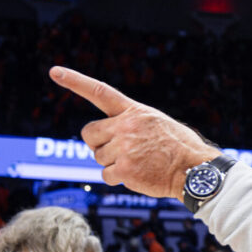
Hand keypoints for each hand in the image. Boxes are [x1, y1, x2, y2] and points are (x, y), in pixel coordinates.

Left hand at [48, 66, 218, 197]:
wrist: (196, 170)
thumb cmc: (181, 149)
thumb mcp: (158, 123)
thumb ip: (133, 123)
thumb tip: (111, 137)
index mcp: (134, 112)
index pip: (100, 92)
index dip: (75, 81)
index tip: (55, 72)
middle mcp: (125, 127)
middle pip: (89, 133)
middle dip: (97, 143)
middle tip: (117, 151)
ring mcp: (123, 148)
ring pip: (98, 157)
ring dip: (112, 163)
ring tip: (138, 163)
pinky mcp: (124, 170)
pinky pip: (106, 175)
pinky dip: (117, 179)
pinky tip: (137, 175)